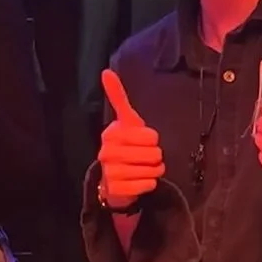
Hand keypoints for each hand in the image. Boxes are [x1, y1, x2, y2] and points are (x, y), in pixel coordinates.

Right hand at [98, 68, 165, 205]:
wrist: (114, 179)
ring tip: (144, 168)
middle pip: (153, 154)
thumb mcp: (125, 121)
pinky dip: (149, 183)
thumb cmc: (125, 145)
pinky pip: (147, 185)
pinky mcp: (117, 190)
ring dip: (154, 171)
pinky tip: (140, 180)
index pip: (151, 136)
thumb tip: (105, 71)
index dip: (153, 140)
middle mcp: (107, 152)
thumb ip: (117, 97)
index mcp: (111, 133)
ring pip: (151, 170)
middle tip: (145, 157)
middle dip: (155, 157)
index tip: (143, 140)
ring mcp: (110, 172)